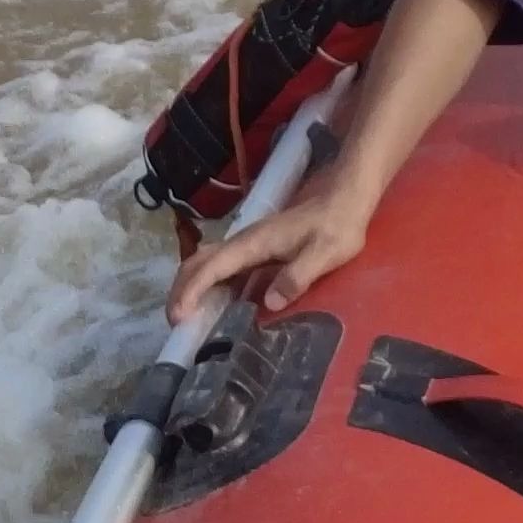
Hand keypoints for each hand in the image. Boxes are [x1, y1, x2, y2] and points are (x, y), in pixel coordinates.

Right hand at [166, 187, 370, 324]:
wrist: (346, 198)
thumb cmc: (337, 225)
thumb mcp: (324, 253)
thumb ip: (297, 276)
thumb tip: (269, 303)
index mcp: (254, 244)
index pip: (212, 267)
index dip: (192, 291)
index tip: (179, 317)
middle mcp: (244, 243)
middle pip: (198, 263)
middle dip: (181, 291)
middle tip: (176, 324)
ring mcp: (249, 245)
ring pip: (207, 263)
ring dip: (191, 287)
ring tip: (188, 318)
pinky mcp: (258, 250)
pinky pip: (223, 267)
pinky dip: (210, 285)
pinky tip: (217, 305)